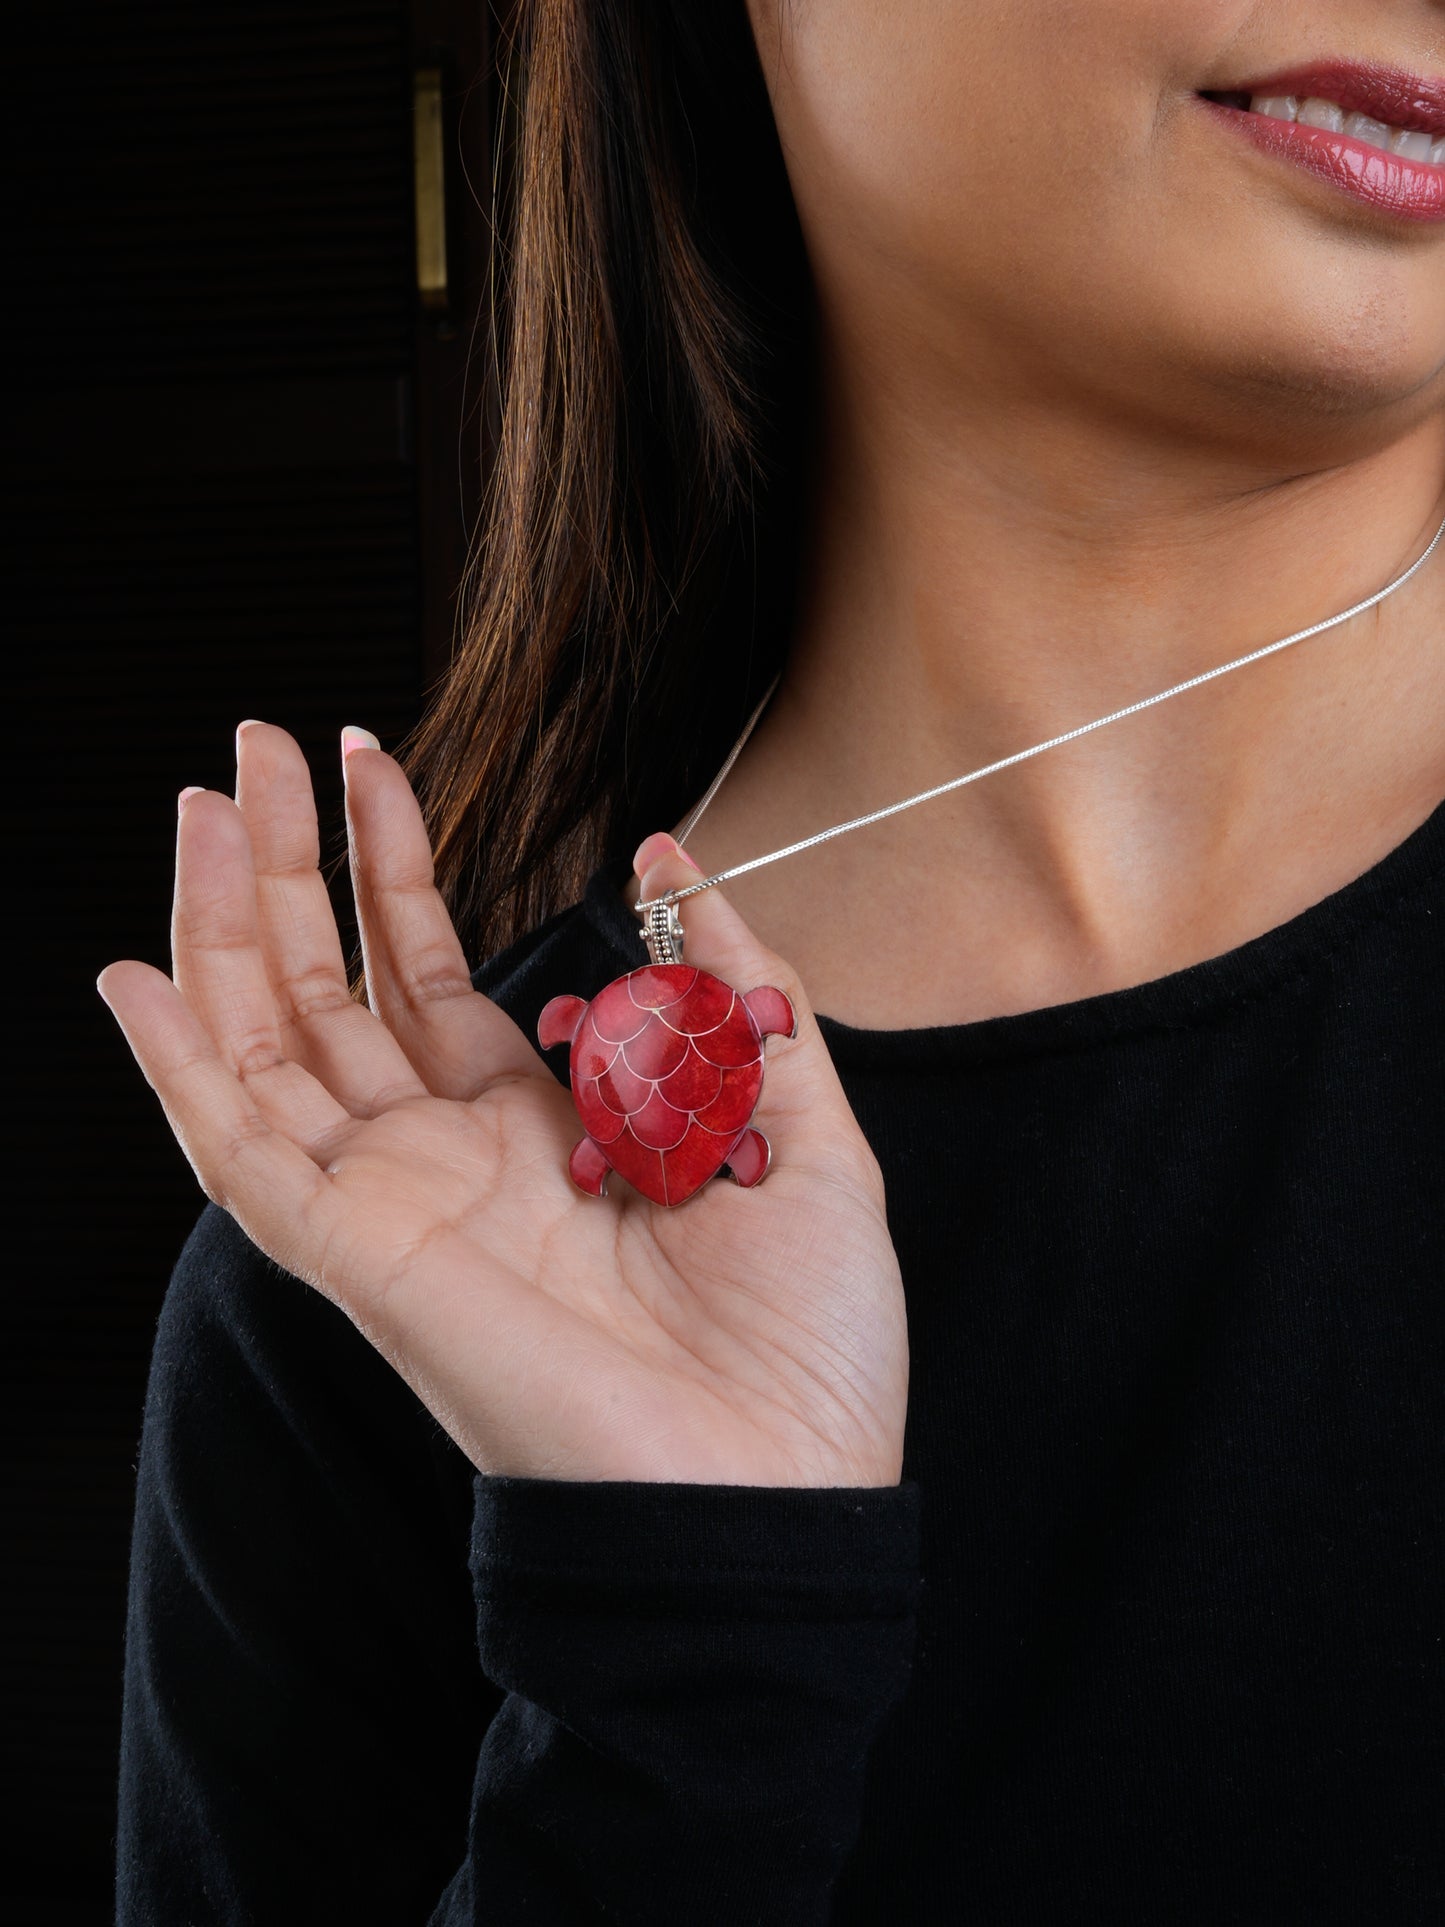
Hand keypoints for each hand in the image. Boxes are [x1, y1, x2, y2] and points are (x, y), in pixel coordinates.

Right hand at [98, 723, 908, 1487]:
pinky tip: (139, 978)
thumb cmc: (802, 1337)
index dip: (392, 867)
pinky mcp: (365, 1261)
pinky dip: (181, 1071)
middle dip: (291, 866)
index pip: (429, 975)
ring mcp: (397, 1207)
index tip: (366, 759)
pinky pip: (243, 1159)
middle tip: (254, 745)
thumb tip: (669, 858)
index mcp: (539, 1131)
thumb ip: (737, 989)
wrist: (785, 1490)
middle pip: (333, 989)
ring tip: (203, 807)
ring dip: (225, 927)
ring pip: (269, 1047)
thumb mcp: (796, 1121)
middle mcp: (450, 1161)